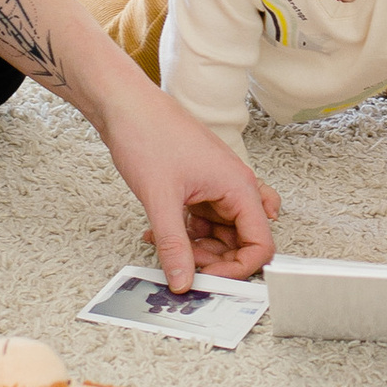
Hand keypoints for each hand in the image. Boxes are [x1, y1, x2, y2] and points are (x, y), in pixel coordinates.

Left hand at [99, 92, 277, 288]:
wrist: (125, 105)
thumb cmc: (149, 135)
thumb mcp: (160, 199)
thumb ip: (174, 245)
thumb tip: (183, 281)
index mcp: (238, 186)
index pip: (261, 244)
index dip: (238, 269)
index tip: (208, 277)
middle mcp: (234, 186)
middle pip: (242, 241)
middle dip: (215, 259)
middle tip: (183, 263)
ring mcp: (217, 185)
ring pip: (221, 232)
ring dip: (197, 247)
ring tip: (165, 245)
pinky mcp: (199, 185)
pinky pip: (203, 220)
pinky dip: (185, 232)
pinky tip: (158, 234)